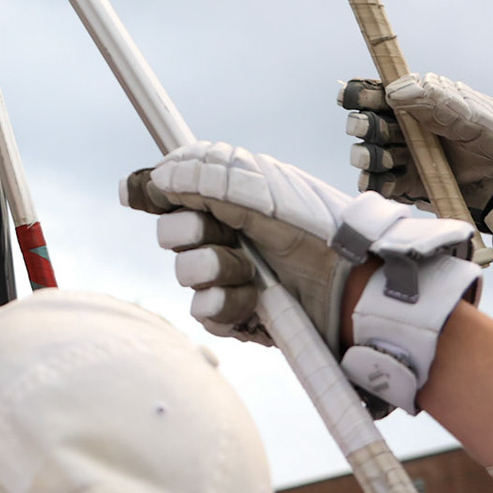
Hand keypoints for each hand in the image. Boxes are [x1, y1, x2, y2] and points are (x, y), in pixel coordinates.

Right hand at [127, 142, 482, 413]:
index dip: (154, 191)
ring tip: (251, 273)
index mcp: (229, 199)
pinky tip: (254, 299)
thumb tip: (156, 176)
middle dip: (189, 231)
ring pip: (183, 273)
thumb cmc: (318, 227)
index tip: (140, 193)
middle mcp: (226, 236)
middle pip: (169, 232)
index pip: (174, 191)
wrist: (353, 284)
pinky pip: (203, 312)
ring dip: (213, 269)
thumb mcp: (261, 187)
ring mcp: (230, 277)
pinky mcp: (238, 316)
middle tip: (221, 232)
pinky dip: (226, 304)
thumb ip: (204, 177)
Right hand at [342, 73, 492, 263]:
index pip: (379, 94)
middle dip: (364, 125)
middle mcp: (408, 130)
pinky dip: (375, 183)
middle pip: (370, 125)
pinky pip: (384, 185)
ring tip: (376, 158)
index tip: (350, 96)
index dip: (361, 93)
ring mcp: (409, 159)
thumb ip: (433, 100)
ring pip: (373, 155)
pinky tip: (376, 179)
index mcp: (419, 104)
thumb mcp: (470, 112)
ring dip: (368, 155)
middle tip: (367, 128)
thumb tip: (393, 90)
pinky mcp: (413, 186)